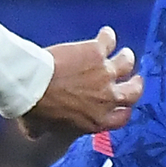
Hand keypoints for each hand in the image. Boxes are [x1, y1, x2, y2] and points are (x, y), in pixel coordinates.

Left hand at [21, 26, 140, 140]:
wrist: (30, 86)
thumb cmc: (34, 109)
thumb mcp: (42, 129)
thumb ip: (48, 130)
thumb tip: (36, 133)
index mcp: (96, 121)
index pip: (122, 117)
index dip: (125, 109)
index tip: (123, 103)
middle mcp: (107, 98)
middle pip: (134, 91)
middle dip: (135, 84)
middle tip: (134, 78)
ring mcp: (104, 73)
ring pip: (127, 62)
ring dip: (125, 57)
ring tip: (123, 53)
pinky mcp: (96, 52)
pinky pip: (109, 40)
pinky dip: (107, 36)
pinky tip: (104, 34)